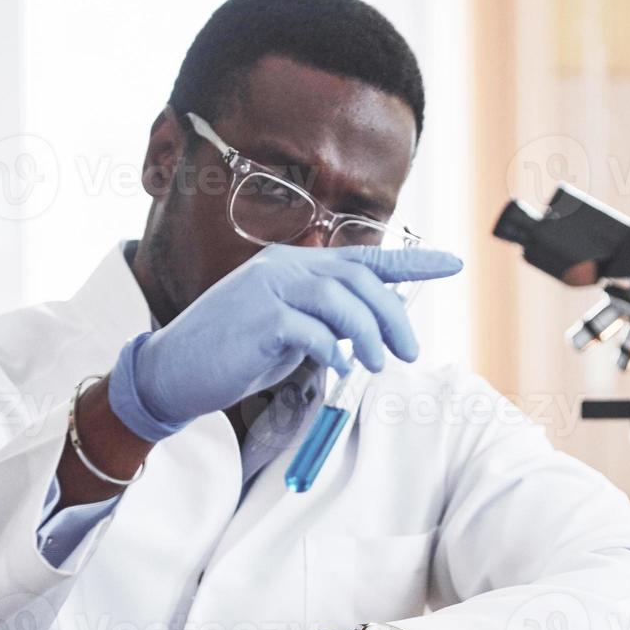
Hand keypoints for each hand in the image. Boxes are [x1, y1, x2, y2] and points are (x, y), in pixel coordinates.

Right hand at [109, 244, 462, 440]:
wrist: (175, 370)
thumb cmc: (238, 352)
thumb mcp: (292, 328)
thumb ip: (327, 319)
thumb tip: (374, 331)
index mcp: (297, 264)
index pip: (365, 258)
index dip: (413, 262)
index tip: (454, 264)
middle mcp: (285, 267)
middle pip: (361, 281)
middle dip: (394, 317)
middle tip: (410, 352)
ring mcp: (270, 290)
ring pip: (342, 302)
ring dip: (370, 336)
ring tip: (379, 365)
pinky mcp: (259, 321)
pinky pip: (313, 332)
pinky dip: (334, 351)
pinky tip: (339, 367)